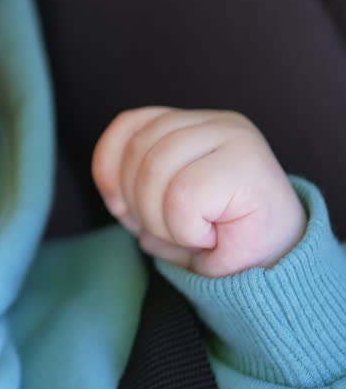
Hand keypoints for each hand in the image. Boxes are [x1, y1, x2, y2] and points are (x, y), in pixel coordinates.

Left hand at [92, 107, 305, 277]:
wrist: (280, 265)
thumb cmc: (221, 238)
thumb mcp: (163, 211)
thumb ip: (132, 192)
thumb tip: (114, 196)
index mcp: (191, 125)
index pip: (130, 125)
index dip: (108, 164)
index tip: (117, 205)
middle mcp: (214, 122)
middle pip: (139, 150)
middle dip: (136, 204)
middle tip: (166, 232)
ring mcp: (233, 136)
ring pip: (156, 170)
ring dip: (161, 220)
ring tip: (189, 235)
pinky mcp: (246, 162)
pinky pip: (182, 194)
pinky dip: (184, 227)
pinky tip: (206, 235)